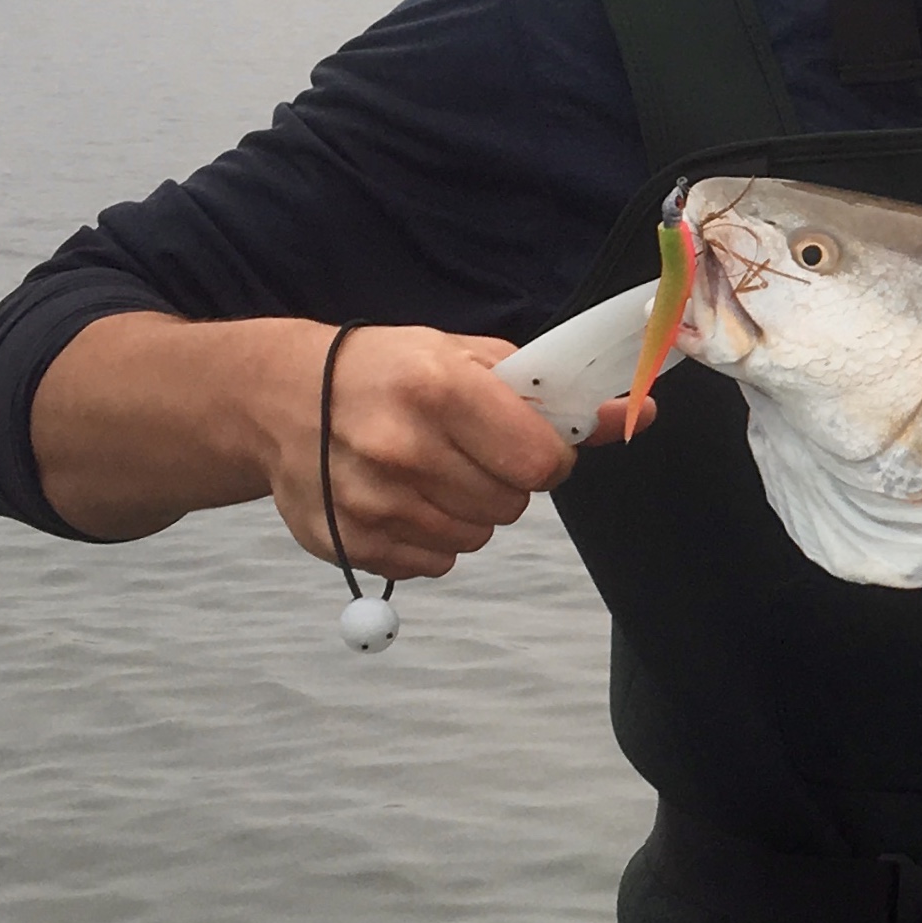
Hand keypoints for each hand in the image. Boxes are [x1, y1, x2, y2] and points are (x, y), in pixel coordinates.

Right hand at [266, 324, 625, 582]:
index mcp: (440, 390)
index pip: (541, 461)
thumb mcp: (469, 359)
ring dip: (467, 512)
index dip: (546, 457)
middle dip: (504, 482)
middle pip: (510, 505)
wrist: (281, 396)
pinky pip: (433, 564)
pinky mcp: (349, 542)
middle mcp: (402, 448)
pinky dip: (429, 539)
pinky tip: (401, 498)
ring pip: (475, 538)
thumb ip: (553, 394)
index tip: (527, 444)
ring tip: (430, 472)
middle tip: (467, 452)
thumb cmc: (389, 371)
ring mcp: (372, 500)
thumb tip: (640, 415)